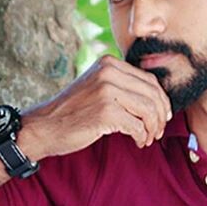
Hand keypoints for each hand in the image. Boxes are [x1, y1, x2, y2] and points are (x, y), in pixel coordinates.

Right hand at [20, 55, 172, 157]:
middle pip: (152, 94)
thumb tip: (156, 97)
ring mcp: (106, 91)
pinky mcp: (106, 112)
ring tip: (148, 138)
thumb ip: (120, 83)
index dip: (161, 100)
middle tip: (158, 130)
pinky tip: (138, 142)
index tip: (162, 115)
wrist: (43, 126)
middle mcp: (108, 73)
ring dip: (153, 128)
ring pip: (148, 110)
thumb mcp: (96, 85)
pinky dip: (142, 136)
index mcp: (108, 63)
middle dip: (160, 115)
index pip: (149, 80)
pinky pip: (138, 126)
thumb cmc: (72, 111)